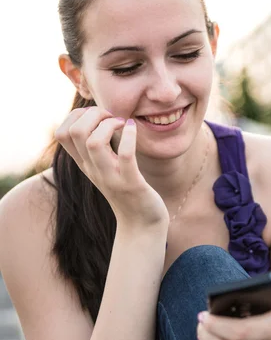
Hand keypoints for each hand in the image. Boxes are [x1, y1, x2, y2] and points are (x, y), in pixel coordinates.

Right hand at [54, 107, 169, 228]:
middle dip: (93, 114)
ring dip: (109, 124)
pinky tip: (133, 129)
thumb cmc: (126, 190)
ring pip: (94, 142)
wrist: (140, 225)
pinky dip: (130, 136)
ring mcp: (110, 178)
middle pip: (75, 132)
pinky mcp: (131, 184)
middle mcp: (92, 170)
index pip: (62, 133)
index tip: (98, 117)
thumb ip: (98, 146)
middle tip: (112, 118)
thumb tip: (99, 115)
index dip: (77, 115)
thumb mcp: (105, 167)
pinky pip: (126, 156)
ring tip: (122, 124)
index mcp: (84, 164)